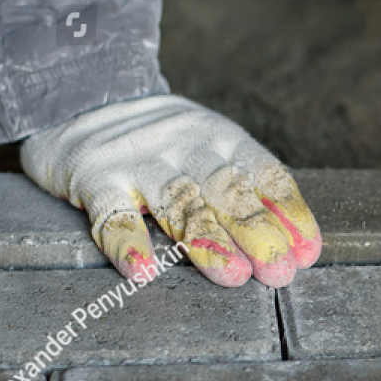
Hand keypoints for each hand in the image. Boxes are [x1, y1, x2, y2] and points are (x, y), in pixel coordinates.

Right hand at [20, 95, 320, 287]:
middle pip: (225, 189)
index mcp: (219, 136)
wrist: (74, 103)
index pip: (263, 172)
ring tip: (230, 276)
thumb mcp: (206, 153)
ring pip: (177, 201)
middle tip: (277, 272)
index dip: (288, 213)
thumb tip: (297, 249)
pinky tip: (142, 271)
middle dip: (255, 232)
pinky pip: (112, 213)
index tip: (307, 253)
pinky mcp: (94, 178)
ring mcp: (137, 159)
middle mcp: (183, 142)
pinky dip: (127, 243)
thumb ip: (244, 192)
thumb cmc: (156, 146)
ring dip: (206, 242)